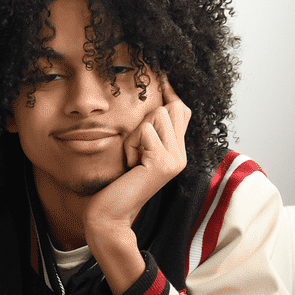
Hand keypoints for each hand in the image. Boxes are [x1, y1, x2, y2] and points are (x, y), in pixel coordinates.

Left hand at [84, 75, 191, 293]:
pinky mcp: (163, 163)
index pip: (182, 110)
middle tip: (136, 148)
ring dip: (136, 133)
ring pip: (158, 116)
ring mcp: (175, 160)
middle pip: (171, 108)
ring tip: (133, 158)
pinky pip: (145, 131)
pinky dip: (131, 144)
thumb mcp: (137, 152)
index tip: (161, 81)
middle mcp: (181, 156)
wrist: (111, 213)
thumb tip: (158, 98)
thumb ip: (150, 131)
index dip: (170, 94)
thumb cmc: (118, 182)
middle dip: (146, 120)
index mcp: (178, 153)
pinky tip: (131, 165)